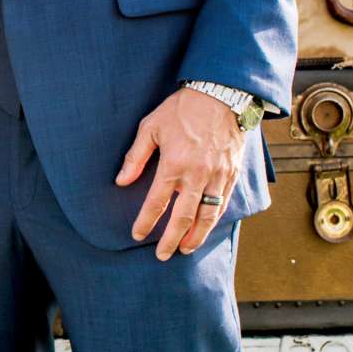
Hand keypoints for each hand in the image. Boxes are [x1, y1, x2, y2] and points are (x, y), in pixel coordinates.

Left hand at [118, 87, 245, 258]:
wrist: (221, 96)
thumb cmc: (182, 109)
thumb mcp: (150, 127)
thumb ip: (135, 157)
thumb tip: (121, 181)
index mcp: (174, 164)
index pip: (157, 203)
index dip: (146, 222)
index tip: (137, 234)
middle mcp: (197, 175)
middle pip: (183, 217)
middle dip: (171, 239)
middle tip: (162, 255)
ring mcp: (217, 176)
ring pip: (207, 215)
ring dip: (196, 236)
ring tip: (185, 249)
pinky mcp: (231, 174)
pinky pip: (223, 202)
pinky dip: (214, 219)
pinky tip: (205, 227)